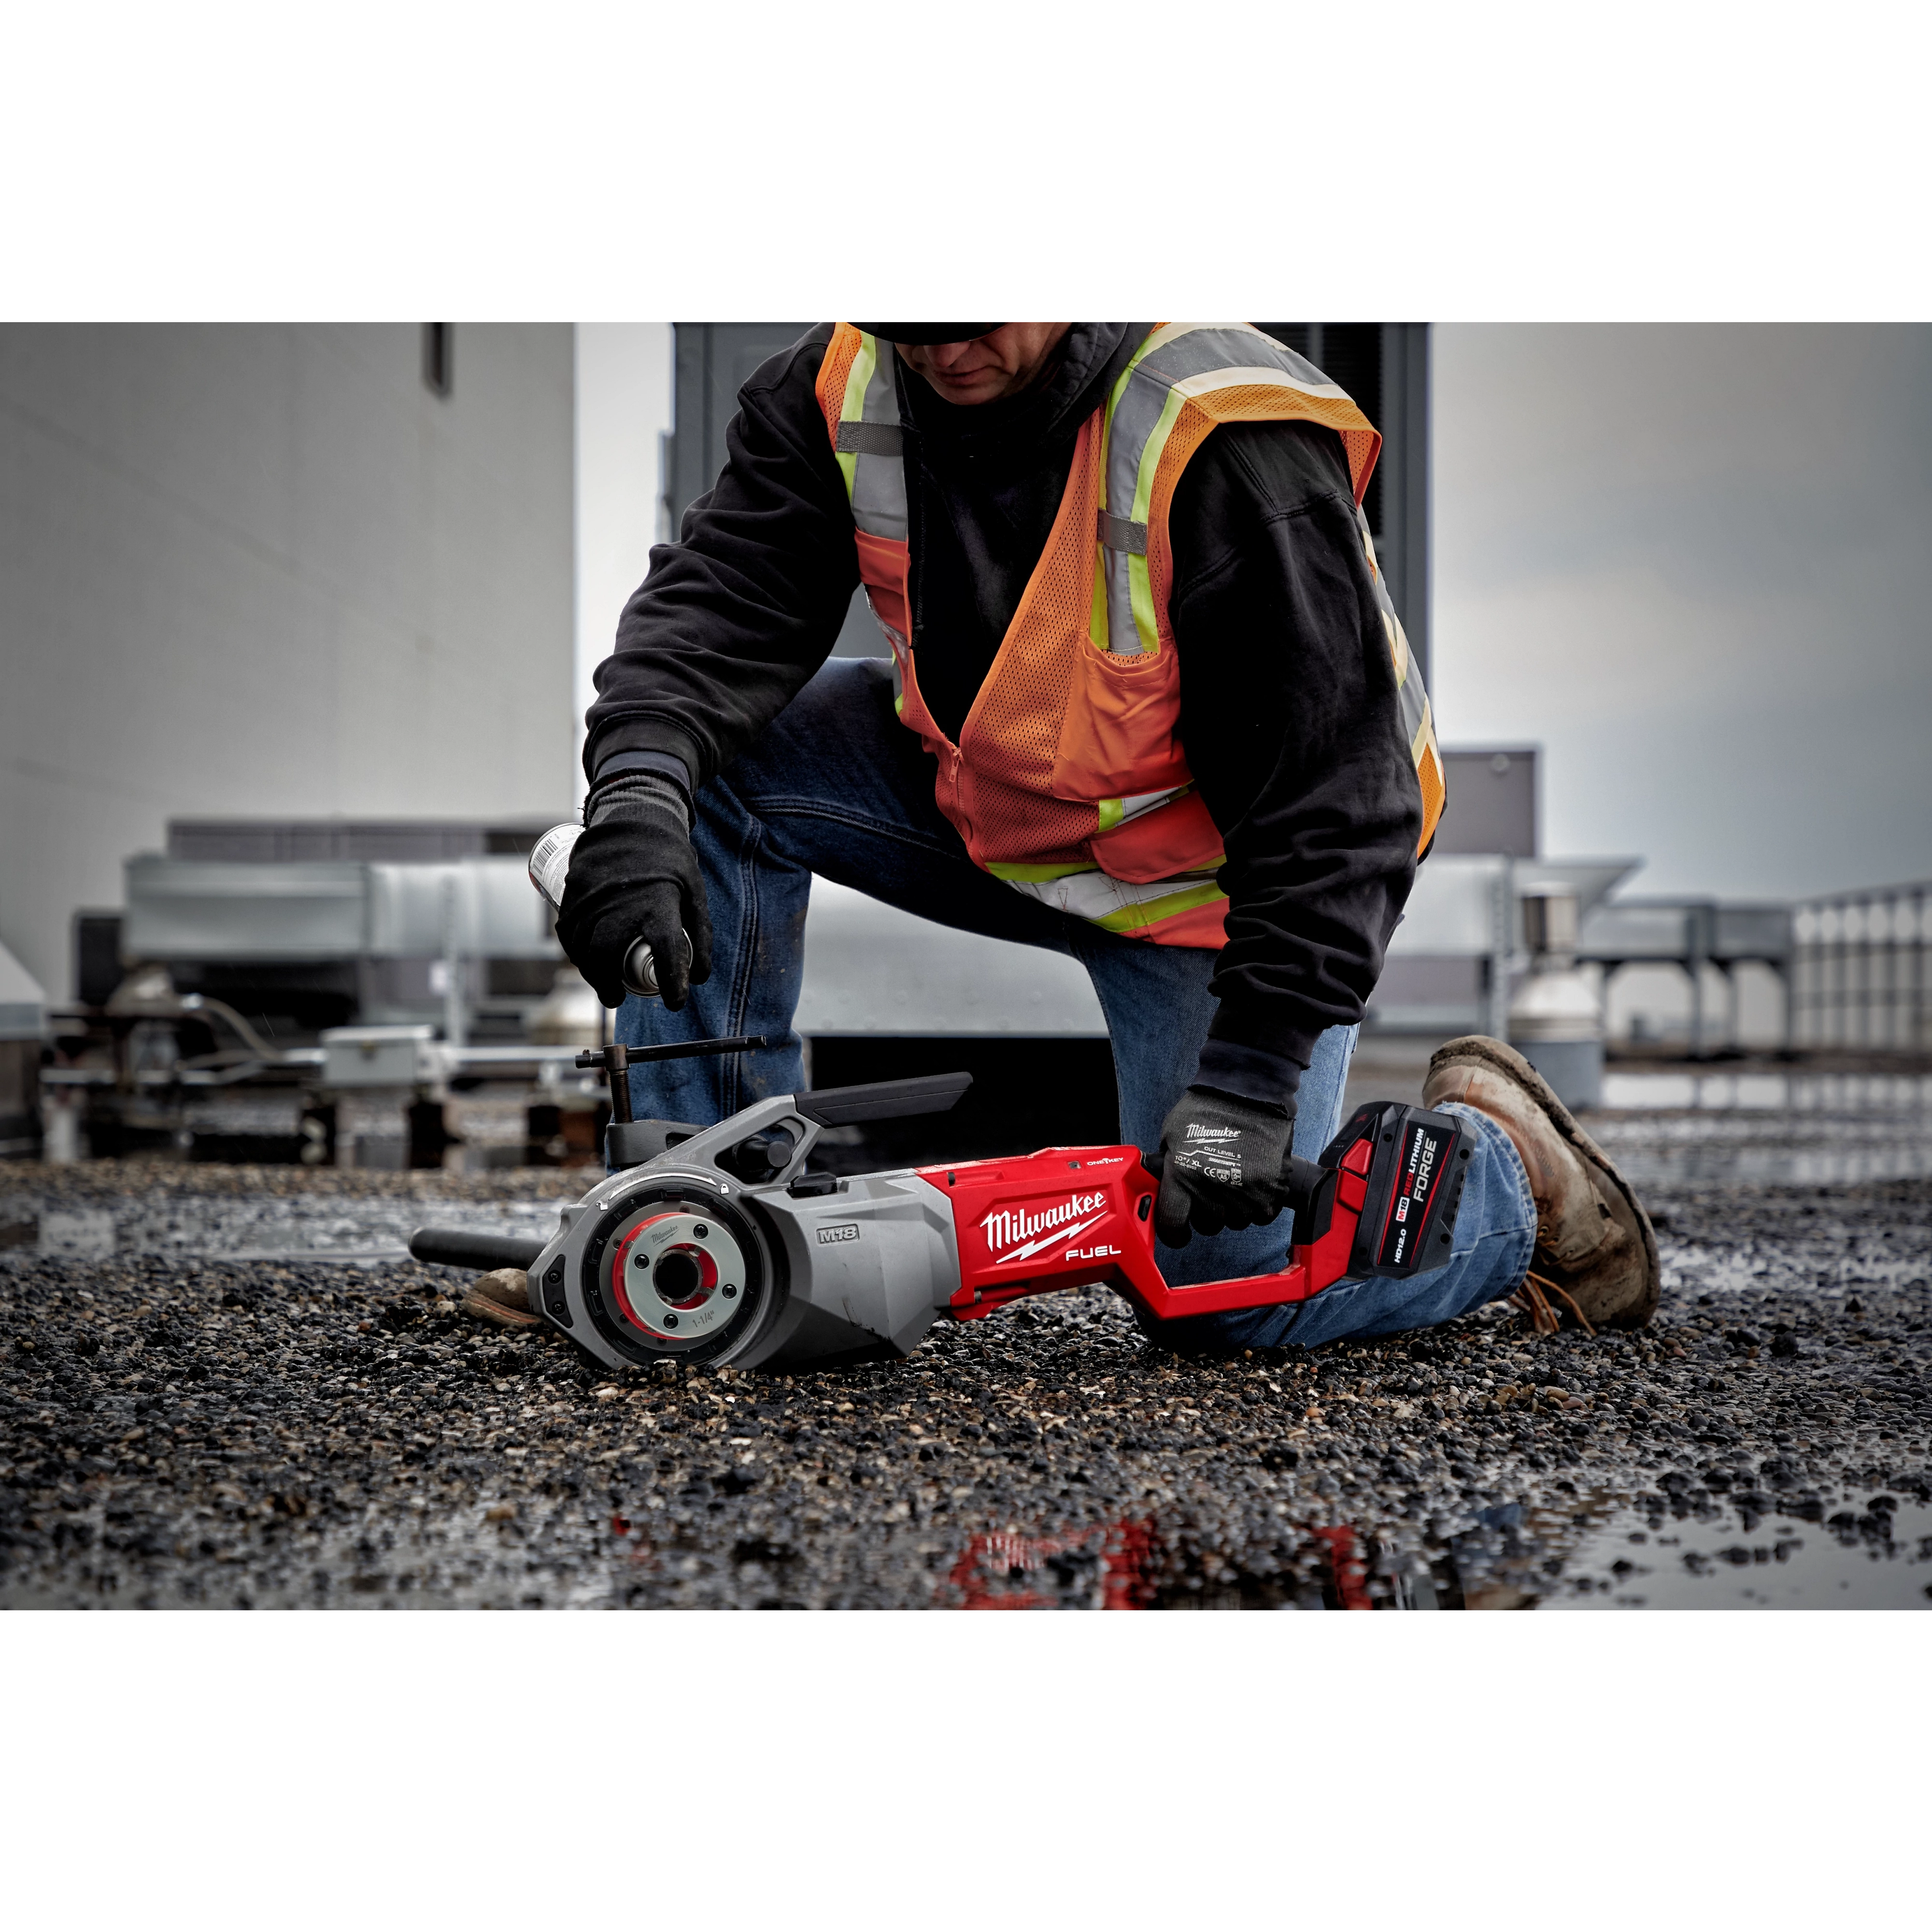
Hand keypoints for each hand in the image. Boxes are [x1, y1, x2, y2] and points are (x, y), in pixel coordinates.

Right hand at [555, 776, 711, 1009]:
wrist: (633, 819)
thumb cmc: (669, 860)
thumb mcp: (695, 892)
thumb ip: (700, 934)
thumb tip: (698, 977)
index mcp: (658, 900)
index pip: (665, 949)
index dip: (672, 980)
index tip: (675, 1000)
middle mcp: (621, 900)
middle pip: (607, 955)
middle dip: (609, 985)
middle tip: (618, 998)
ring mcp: (592, 896)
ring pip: (582, 948)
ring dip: (590, 973)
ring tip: (603, 987)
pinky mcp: (572, 892)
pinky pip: (568, 933)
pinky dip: (575, 952)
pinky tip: (585, 962)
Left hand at [1154, 1085, 1298, 1247]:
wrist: (1247, 1089)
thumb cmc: (1205, 1109)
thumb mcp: (1170, 1136)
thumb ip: (1166, 1168)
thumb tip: (1164, 1191)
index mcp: (1181, 1176)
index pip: (1173, 1225)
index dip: (1174, 1233)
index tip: (1179, 1232)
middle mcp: (1212, 1190)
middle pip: (1209, 1225)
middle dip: (1207, 1212)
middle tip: (1211, 1189)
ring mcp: (1245, 1192)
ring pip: (1237, 1221)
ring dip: (1234, 1208)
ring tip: (1234, 1179)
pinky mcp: (1272, 1188)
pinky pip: (1264, 1214)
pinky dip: (1259, 1204)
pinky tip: (1254, 1183)